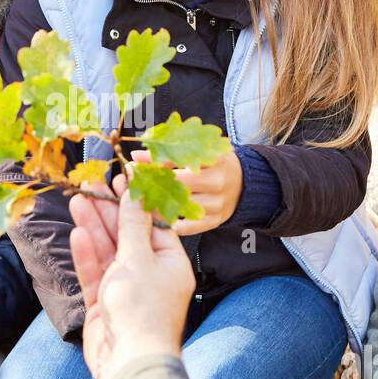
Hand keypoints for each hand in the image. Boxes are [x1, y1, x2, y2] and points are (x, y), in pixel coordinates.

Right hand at [68, 174, 193, 378]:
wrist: (129, 362)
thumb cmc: (143, 311)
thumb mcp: (139, 260)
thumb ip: (133, 227)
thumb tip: (136, 195)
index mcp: (171, 265)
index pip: (153, 225)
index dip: (136, 202)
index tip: (121, 179)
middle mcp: (150, 275)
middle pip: (127, 236)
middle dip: (109, 211)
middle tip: (91, 184)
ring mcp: (125, 289)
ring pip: (108, 252)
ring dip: (94, 227)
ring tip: (77, 200)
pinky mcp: (104, 304)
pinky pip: (95, 273)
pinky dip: (87, 254)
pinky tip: (78, 233)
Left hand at [128, 148, 242, 236]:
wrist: (242, 184)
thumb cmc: (213, 165)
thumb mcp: (197, 151)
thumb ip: (168, 152)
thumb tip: (136, 158)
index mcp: (215, 157)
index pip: (181, 159)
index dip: (156, 162)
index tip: (135, 164)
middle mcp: (219, 180)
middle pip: (181, 184)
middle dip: (156, 184)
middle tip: (136, 185)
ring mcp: (218, 203)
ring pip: (183, 206)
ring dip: (161, 205)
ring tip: (143, 202)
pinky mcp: (215, 220)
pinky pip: (189, 226)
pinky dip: (173, 224)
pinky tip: (159, 218)